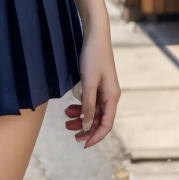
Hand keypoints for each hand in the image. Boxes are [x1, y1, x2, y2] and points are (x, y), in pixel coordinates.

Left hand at [63, 25, 120, 148]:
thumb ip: (88, 105)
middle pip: (99, 120)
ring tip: (66, 118)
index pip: (106, 125)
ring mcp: (104, 90)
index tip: (83, 144)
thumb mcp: (88, 82)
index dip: (95, 136)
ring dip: (81, 117)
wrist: (94, 35)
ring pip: (93, 111)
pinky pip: (90, 101)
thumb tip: (87, 125)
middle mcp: (110, 95)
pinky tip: (70, 106)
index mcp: (112, 97)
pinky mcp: (97, 83)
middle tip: (70, 132)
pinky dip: (81, 106)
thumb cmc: (93, 57)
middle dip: (85, 128)